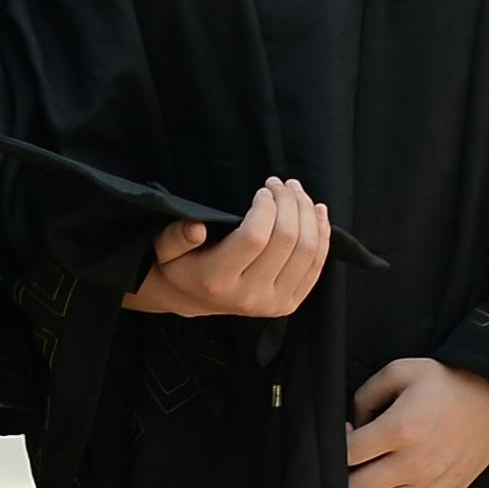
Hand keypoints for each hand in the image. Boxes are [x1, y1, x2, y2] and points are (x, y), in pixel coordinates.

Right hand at [123, 175, 329, 318]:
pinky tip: (317, 212)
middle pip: (286, 241)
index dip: (266, 208)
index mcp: (217, 281)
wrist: (193, 297)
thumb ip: (176, 236)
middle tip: (281, 183)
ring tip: (297, 191)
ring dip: (308, 214)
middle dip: (289, 203)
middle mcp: (248, 297)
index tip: (263, 189)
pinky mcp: (289, 304)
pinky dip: (323, 235)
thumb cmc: (181, 263)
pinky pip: (316, 267)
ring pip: (307, 252)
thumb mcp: (166, 248)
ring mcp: (272, 304)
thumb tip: (197, 227)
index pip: (254, 238)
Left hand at [346, 356, 488, 487]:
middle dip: (336, 484)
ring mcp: (429, 486)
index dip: (335, 447)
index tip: (343, 435)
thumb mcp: (402, 370)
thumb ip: (367, 393)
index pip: (349, 454)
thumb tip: (354, 424)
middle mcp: (413, 464)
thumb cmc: (446, 384)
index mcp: (401, 429)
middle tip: (336, 472)